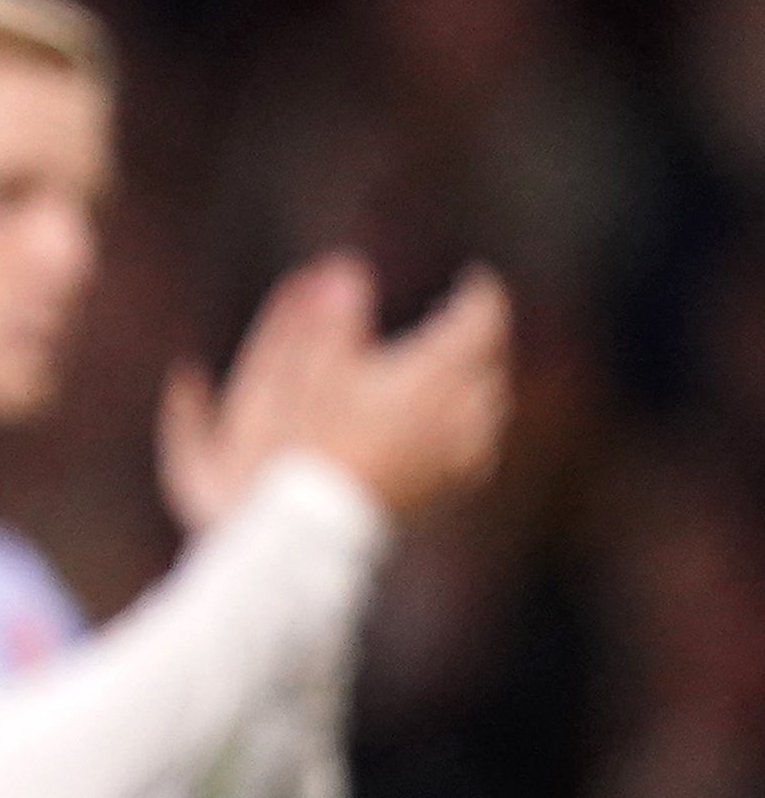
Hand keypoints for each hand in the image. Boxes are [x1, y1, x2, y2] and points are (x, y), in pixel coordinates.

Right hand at [159, 253, 511, 529]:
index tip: (476, 278)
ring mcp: (459, 456)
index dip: (481, 294)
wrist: (311, 527)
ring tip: (460, 370)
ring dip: (479, 381)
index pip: (480, 320)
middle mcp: (460, 412)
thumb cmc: (306, 443)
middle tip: (468, 319)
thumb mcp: (308, 368)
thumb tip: (348, 270)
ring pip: (490, 406)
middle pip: (492, 362)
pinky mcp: (447, 491)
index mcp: (434, 373)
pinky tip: (455, 430)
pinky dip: (470, 427)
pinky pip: (478, 448)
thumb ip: (331, 316)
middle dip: (482, 337)